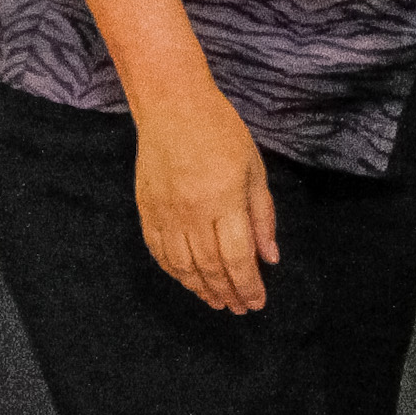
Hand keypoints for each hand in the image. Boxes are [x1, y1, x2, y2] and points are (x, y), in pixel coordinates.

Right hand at [131, 91, 278, 313]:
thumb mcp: (253, 168)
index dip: (249, 286)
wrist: (172, 105)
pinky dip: (174, 272)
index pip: (238, 258)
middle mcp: (193, 211)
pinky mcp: (146, 209)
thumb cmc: (220, 131)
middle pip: (210, 268)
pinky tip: (187, 280)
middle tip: (239, 309)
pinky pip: (159, 252)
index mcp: (224, 199)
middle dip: (227, 293)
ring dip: (201, 289)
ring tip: (217, 301)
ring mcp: (165, 212)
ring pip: (182, 266)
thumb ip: (262, 215)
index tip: (257, 302)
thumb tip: (269, 258)